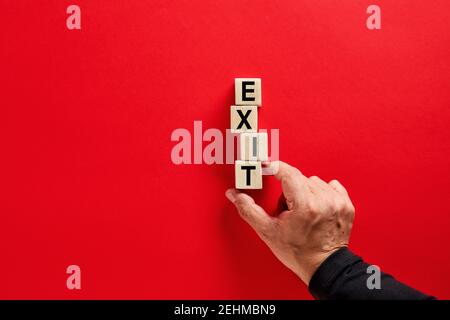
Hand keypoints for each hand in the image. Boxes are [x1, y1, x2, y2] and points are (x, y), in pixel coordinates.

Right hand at [225, 161, 354, 285]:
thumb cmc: (297, 252)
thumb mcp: (268, 232)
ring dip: (305, 191)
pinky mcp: (346, 205)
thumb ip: (249, 210)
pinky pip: (331, 186)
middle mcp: (323, 200)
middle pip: (299, 178)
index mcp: (305, 205)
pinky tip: (317, 208)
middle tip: (288, 210)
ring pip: (314, 181)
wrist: (323, 267)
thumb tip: (234, 195)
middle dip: (289, 190)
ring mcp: (337, 202)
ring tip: (303, 211)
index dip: (274, 167)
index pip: (287, 173)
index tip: (266, 165)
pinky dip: (322, 193)